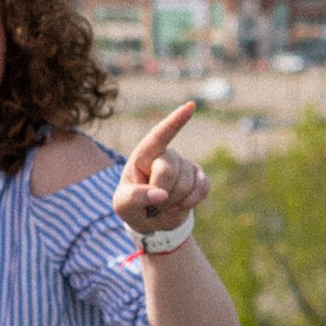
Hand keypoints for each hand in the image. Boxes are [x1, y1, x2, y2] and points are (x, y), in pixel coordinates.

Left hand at [116, 104, 209, 237]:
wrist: (150, 219)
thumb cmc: (131, 205)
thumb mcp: (123, 204)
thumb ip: (135, 198)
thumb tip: (161, 194)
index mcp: (143, 155)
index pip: (159, 136)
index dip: (174, 122)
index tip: (190, 106)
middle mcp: (165, 155)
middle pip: (167, 171)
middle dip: (160, 193)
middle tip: (151, 204)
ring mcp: (184, 166)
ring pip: (185, 184)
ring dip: (173, 203)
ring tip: (163, 205)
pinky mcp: (199, 178)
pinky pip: (202, 188)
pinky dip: (191, 202)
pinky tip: (180, 206)